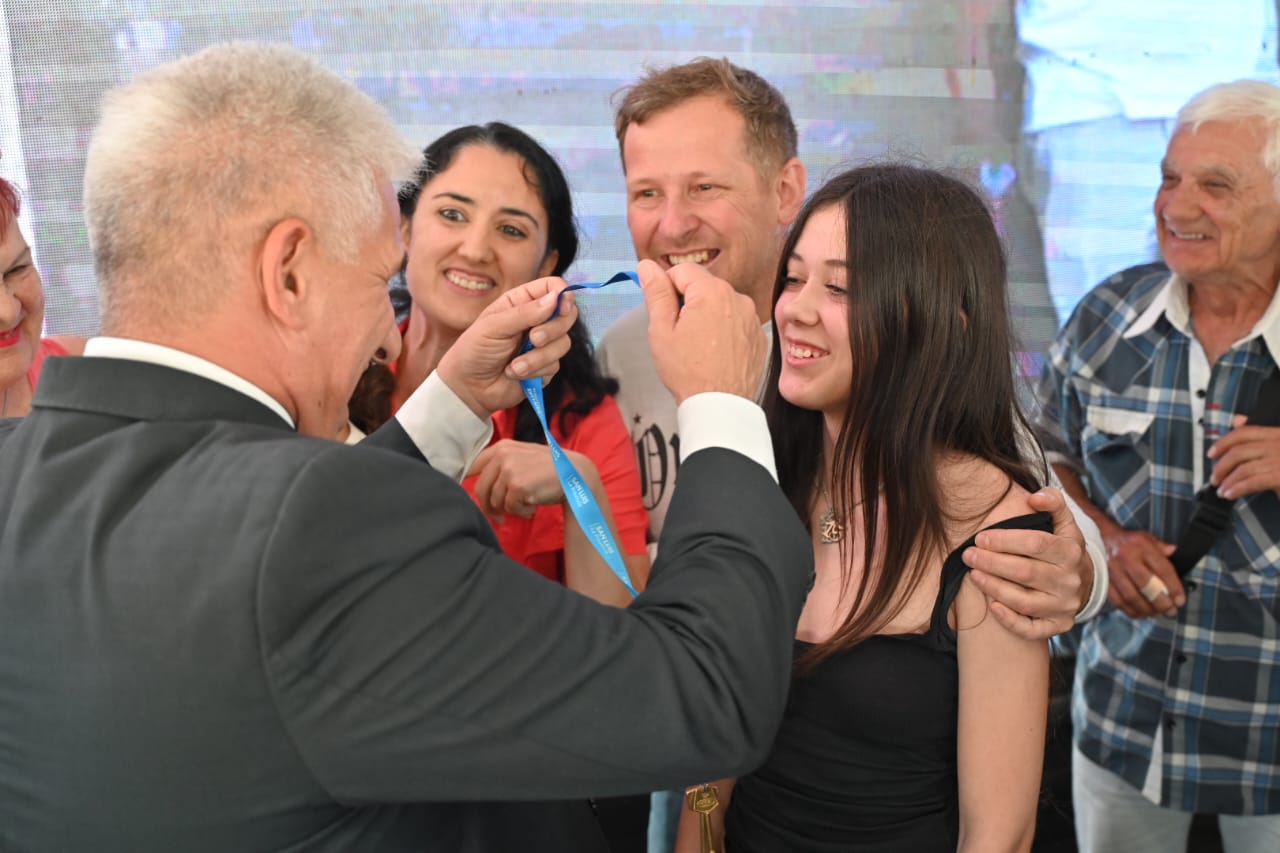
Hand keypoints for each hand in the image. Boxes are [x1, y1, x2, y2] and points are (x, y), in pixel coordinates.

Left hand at [436, 278, 576, 417]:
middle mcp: (535, 320)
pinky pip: (554, 365)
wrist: (469, 387)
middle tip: (534, 339)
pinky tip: (514, 374)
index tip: (563, 307)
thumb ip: (525, 312)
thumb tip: (556, 298)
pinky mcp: (545, 366)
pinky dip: (534, 371)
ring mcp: (542, 344)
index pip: (552, 287)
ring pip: (563, 343)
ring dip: (538, 357)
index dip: (563, 294)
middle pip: (567, 315)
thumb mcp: (494, 326)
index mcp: (521, 301)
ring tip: (514, 365)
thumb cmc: (474, 350)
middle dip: (554, 329)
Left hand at [469, 440, 593, 522]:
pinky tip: (533, 505)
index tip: (476, 496)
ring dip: (510, 509)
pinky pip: (510, 508)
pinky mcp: (517, 486)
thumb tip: (477, 484)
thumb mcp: (522, 458)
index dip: (468, 483)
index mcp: (501, 447)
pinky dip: (522, 511)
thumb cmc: (548, 470)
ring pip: (495, 501)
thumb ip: (500, 465)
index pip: (473, 466)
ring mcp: (509, 470)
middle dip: (489, 506)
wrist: (574, 474)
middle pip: (480, 488)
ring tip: (527, 504)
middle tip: (499, 516)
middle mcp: (502, 455)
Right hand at [639, 259, 766, 402]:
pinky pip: (737, 322)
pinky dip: (725, 330)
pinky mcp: (759, 335)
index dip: (668, 288)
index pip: (682, 270)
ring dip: (708, 315)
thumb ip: (656, 293)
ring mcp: (752, 317)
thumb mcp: (662, 330)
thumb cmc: (687, 371)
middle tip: (680, 334)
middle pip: (704, 286)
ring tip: (699, 346)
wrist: (720, 406)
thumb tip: (647, 266)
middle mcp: (737, 298)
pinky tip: (716, 353)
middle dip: (689, 302)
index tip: (665, 313)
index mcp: (711, 292)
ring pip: (721, 303)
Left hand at [963, 487, 1086, 639]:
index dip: (1005, 541)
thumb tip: (1034, 498)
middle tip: (968, 555)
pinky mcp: (1058, 626)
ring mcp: (1064, 606)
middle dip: (992, 563)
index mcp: (1070, 552)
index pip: (1035, 544)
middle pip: (1026, 573)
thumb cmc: (1062, 548)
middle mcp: (1069, 581)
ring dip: (994, 588)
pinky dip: (1011, 621)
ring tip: (973, 574)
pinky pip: (1033, 629)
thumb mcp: (1064, 522)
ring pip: (1025, 602)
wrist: (1083, 582)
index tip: (979, 537)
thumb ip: (1052, 502)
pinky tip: (992, 607)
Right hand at [1102, 527, 1180, 618]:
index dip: (1174, 588)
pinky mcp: (1103, 580)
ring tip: (1158, 615)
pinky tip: (1141, 614)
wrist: (1099, 537)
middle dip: (1161, 603)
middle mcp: (1126, 558)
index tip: (1180, 600)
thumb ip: (1162, 547)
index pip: (1162, 570)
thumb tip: (1175, 552)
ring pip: (1131, 596)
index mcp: (1141, 546)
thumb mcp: (1147, 537)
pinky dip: (1131, 611)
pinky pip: (1117, 600)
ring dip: (1147, 609)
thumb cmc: (1127, 541)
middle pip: (1147, 586)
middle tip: (1171, 611)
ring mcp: (1112, 570)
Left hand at [1209, 415, 1279, 499]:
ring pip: (1243, 468)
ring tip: (1221, 490)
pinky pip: (1252, 482)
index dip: (1223, 442)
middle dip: (1221, 466)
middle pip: (1239, 451)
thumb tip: (1237, 419)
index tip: (1211, 453)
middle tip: (1214, 478)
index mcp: (1277, 434)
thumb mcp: (1277, 447)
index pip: (1244, 432)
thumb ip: (1258, 435)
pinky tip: (1230, 494)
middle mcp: (1278, 444)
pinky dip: (1237, 489)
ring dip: (1227, 481)